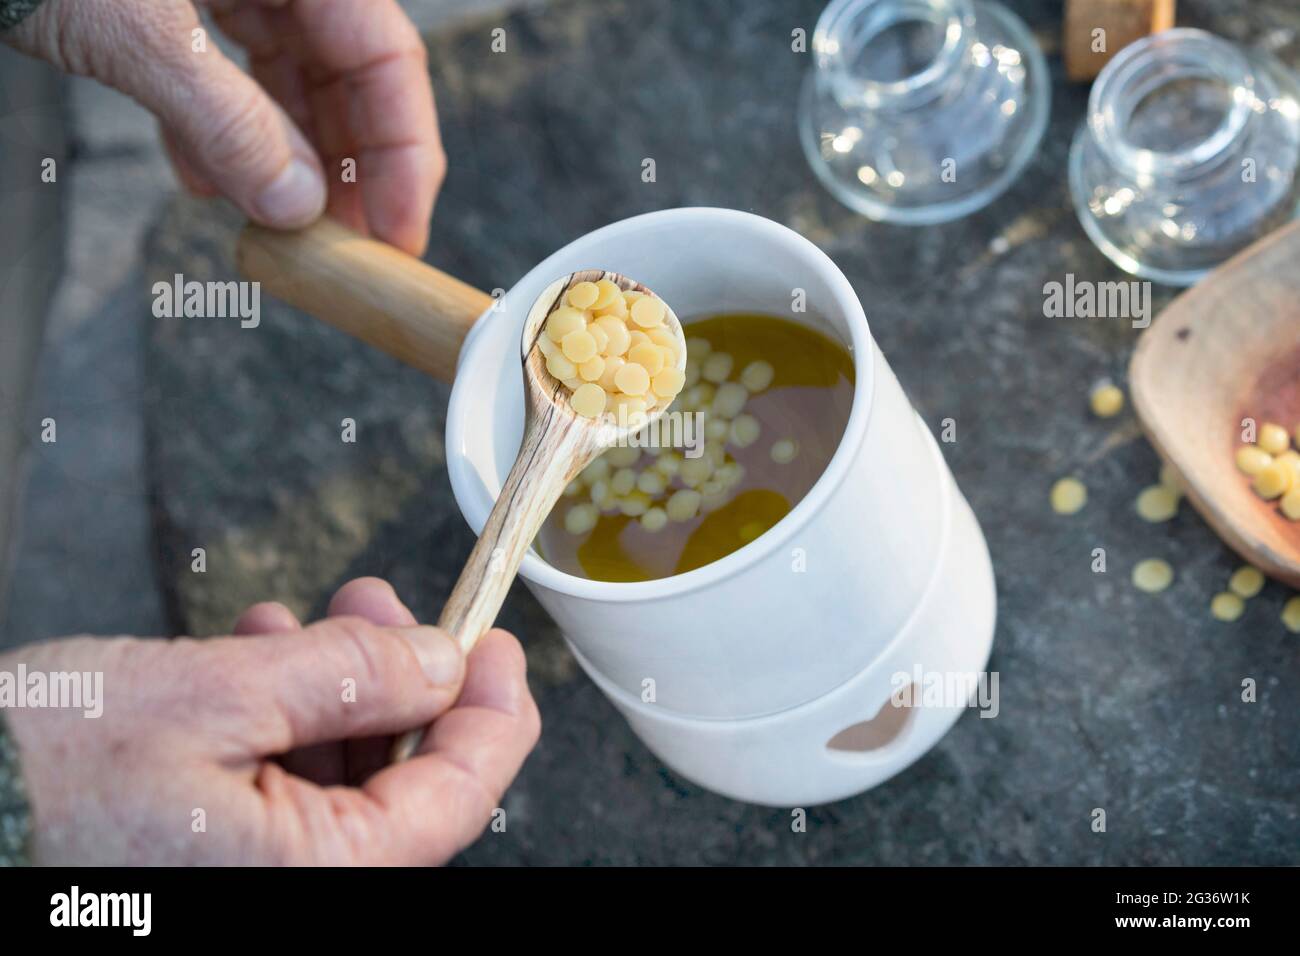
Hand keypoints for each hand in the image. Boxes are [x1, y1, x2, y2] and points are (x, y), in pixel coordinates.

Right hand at [1, 577, 539, 864]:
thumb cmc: (46, 767)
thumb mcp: (216, 695)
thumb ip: (347, 680)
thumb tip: (442, 665)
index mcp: (316, 875)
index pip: (457, 797)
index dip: (493, 712)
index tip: (496, 644)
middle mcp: (293, 888)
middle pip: (401, 783)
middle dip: (399, 678)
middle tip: (380, 604)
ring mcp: (251, 873)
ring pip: (340, 775)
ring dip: (336, 686)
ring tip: (307, 618)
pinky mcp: (211, 853)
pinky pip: (281, 784)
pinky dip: (284, 714)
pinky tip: (259, 656)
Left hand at [6, 0, 445, 253]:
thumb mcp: (137, 32)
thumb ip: (224, 118)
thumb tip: (294, 204)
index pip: (387, 56)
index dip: (405, 152)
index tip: (399, 230)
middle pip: (348, 75)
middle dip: (348, 168)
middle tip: (348, 246)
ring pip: (289, 82)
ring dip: (285, 161)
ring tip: (279, 228)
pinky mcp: (180, 3)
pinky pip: (226, 77)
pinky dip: (222, 134)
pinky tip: (206, 181)